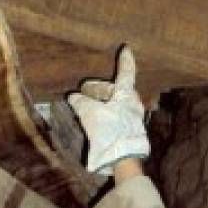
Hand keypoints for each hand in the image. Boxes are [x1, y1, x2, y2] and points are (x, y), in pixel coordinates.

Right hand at [68, 47, 149, 175]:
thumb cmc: (110, 131)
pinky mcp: (128, 131)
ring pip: (115, 103)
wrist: (123, 160)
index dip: (124, 59)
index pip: (126, 72)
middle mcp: (132, 103)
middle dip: (99, 88)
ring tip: (86, 104)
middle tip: (83, 91)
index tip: (126, 48)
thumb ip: (82, 102)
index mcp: (126, 94)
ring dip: (101, 102)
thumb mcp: (91, 113)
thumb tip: (74, 96)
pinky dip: (104, 112)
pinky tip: (93, 117)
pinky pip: (115, 115)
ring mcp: (132, 117)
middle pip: (115, 89)